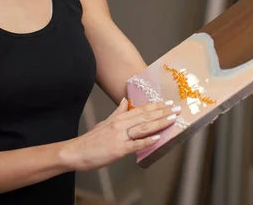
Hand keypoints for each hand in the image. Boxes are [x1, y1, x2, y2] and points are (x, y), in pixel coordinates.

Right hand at [65, 98, 180, 170]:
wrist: (76, 152)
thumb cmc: (91, 140)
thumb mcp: (105, 122)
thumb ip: (117, 112)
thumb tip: (125, 101)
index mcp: (118, 118)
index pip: (141, 109)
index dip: (156, 106)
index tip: (168, 103)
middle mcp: (120, 125)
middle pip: (145, 116)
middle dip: (163, 112)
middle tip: (176, 108)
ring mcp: (120, 136)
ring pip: (143, 127)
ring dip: (159, 122)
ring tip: (172, 119)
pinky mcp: (118, 149)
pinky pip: (135, 144)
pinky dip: (147, 141)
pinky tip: (158, 138)